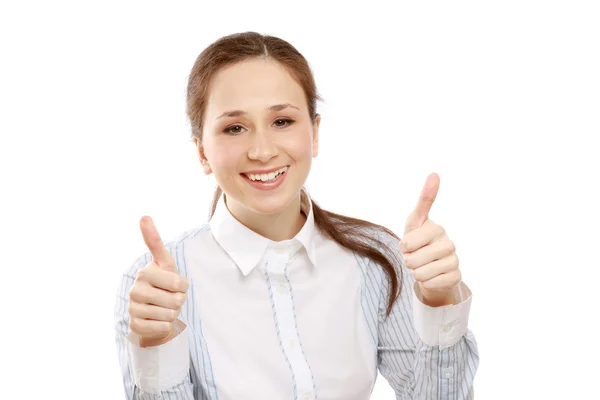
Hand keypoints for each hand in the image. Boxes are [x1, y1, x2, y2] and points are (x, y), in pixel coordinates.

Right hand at [128, 216, 188, 346]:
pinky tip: (158, 320)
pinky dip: (166, 326)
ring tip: (164, 308)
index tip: (176, 285)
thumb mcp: (165, 263)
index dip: (183, 286)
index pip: (178, 283)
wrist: (153, 312)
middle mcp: (136, 290)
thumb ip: (154, 241)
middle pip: (176, 300)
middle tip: (170, 298)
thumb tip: (143, 216)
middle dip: (179, 301)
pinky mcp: (135, 326)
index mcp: (145, 273)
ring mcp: (133, 308)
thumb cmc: (163, 284)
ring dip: (172, 314)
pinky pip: (162, 328)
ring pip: (170, 315)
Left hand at [400, 173, 460, 306]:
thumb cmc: (419, 241)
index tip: (410, 244)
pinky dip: (426, 283)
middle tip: (416, 256)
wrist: (432, 266)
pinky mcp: (455, 276)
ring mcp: (454, 260)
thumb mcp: (415, 221)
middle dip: (408, 261)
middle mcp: (448, 243)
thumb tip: (435, 173)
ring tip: (423, 266)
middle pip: (411, 260)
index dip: (404, 247)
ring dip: (416, 273)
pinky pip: (430, 284)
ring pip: (420, 274)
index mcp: (435, 228)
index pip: (407, 243)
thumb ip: (424, 200)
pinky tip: (433, 276)